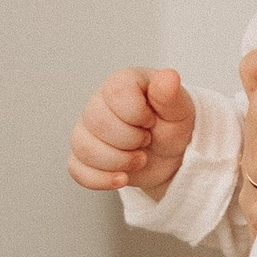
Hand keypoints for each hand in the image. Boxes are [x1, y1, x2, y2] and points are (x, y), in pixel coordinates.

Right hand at [70, 65, 197, 197]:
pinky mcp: (84, 156)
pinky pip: (77, 169)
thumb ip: (171, 94)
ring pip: (85, 148)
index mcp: (121, 84)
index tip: (152, 120)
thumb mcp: (179, 109)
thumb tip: (169, 76)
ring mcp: (87, 131)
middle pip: (98, 123)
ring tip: (139, 159)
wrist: (171, 155)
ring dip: (118, 162)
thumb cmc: (171, 125)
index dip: (138, 114)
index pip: (116, 93)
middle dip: (131, 141)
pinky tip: (123, 178)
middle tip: (148, 141)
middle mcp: (98, 104)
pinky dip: (102, 179)